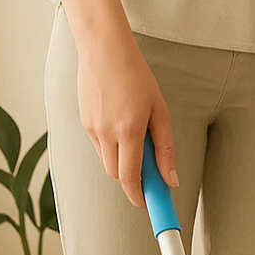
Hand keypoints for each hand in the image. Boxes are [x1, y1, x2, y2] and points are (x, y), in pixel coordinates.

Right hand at [76, 34, 177, 206]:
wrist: (103, 47)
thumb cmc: (137, 76)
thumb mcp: (161, 112)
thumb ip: (165, 149)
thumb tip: (171, 180)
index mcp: (128, 132)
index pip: (130, 178)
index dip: (138, 197)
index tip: (147, 207)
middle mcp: (106, 133)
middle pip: (117, 175)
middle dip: (132, 180)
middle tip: (149, 175)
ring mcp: (92, 128)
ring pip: (107, 162)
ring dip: (122, 163)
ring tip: (136, 139)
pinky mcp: (84, 121)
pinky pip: (100, 147)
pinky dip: (112, 148)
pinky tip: (121, 126)